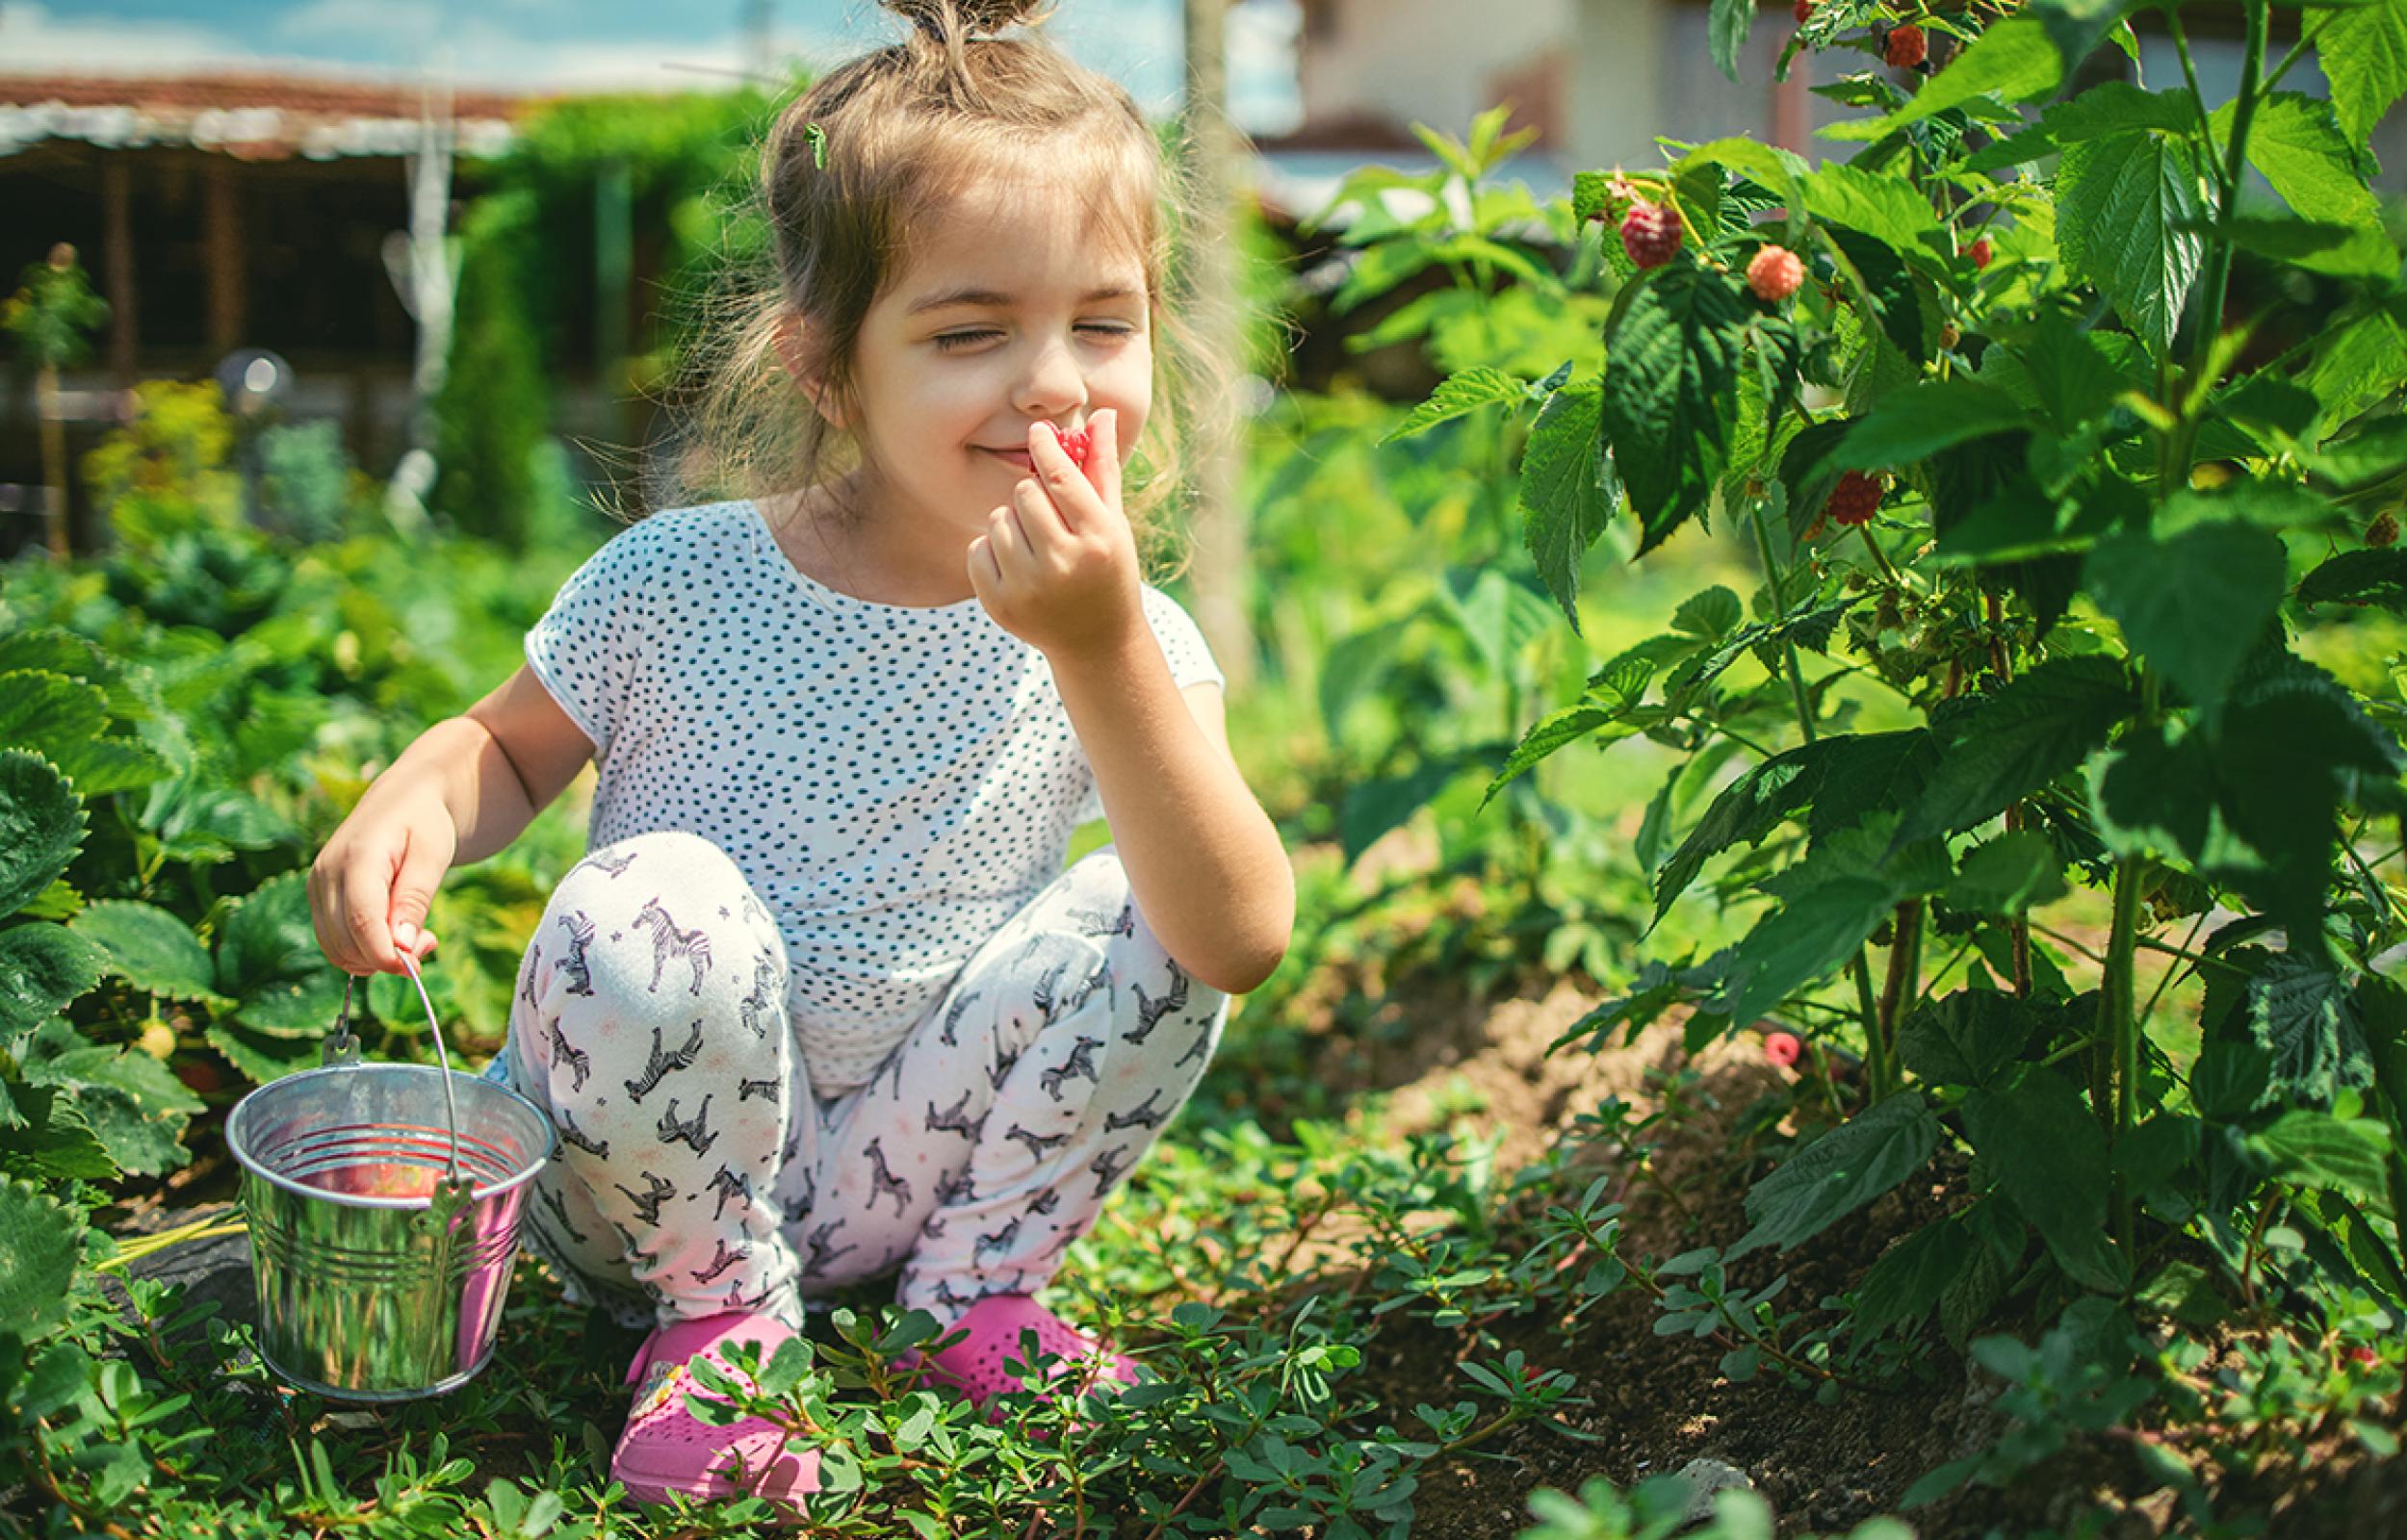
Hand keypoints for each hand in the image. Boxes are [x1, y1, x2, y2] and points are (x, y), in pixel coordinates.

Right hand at [307, 795, 451, 976]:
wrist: (404, 799)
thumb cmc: (425, 824)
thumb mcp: (433, 857)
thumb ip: (415, 900)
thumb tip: (400, 947)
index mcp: (357, 857)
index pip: (361, 922)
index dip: (386, 955)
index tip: (417, 968)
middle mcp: (327, 873)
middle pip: (345, 941)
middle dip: (386, 958)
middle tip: (428, 943)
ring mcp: (318, 885)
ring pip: (336, 948)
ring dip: (375, 958)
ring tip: (415, 937)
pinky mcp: (319, 896)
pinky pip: (334, 940)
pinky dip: (363, 950)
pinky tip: (394, 935)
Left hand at [967, 408, 1143, 660]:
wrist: (1097, 642)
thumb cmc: (1107, 569)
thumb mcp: (1113, 521)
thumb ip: (1102, 468)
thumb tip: (1102, 414)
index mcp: (1097, 539)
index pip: (1059, 478)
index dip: (1045, 449)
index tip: (1037, 434)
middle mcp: (1063, 565)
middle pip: (1023, 495)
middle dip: (1032, 498)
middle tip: (1048, 517)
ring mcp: (1029, 588)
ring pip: (997, 520)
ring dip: (1012, 525)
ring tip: (1036, 547)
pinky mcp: (1001, 605)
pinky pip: (977, 549)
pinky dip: (991, 551)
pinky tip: (1017, 567)